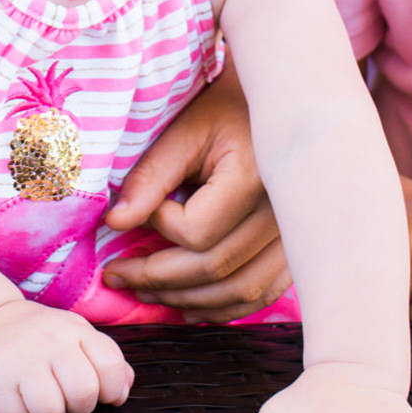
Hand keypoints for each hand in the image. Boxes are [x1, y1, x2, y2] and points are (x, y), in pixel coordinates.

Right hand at [0, 298, 133, 412]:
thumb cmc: (44, 340)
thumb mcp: (78, 336)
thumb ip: (108, 360)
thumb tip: (123, 389)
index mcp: (75, 331)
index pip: (110, 366)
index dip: (113, 390)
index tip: (104, 395)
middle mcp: (49, 343)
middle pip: (83, 394)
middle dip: (80, 407)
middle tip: (68, 399)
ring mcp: (20, 361)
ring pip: (51, 412)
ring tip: (42, 400)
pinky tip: (18, 398)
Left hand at [100, 75, 288, 319]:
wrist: (278, 105)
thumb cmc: (227, 108)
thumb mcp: (184, 132)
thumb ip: (151, 177)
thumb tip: (116, 223)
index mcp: (256, 177)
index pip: (198, 232)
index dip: (160, 226)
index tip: (142, 206)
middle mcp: (283, 214)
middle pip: (216, 269)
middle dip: (158, 278)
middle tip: (116, 275)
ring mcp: (295, 236)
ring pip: (241, 291)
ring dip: (188, 300)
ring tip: (145, 293)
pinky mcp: (295, 248)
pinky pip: (263, 292)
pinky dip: (224, 307)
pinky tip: (190, 306)